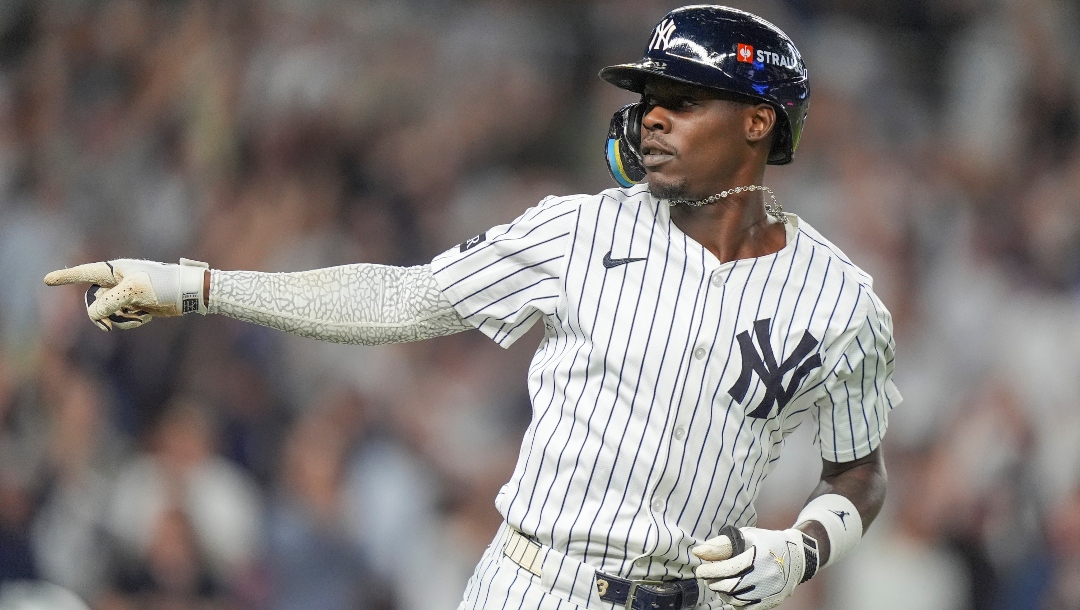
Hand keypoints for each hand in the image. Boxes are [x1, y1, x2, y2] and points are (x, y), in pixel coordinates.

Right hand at [44, 258, 208, 330]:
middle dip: (100, 314)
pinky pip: (121, 318)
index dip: (66, 277)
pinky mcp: (135, 306)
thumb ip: (110, 302)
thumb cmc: (164, 285)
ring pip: (107, 312)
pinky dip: (130, 322)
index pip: (85, 273)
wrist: (188, 293)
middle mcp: (118, 281)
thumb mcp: (135, 291)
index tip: (47, 281)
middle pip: (93, 300)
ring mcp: (126, 295)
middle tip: (106, 326)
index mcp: (115, 270)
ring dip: (119, 319)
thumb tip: (94, 314)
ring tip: (139, 316)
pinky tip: (146, 317)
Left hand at [693, 525, 816, 609]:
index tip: (700, 570)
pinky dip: (735, 602)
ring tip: (718, 584)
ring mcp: (769, 590)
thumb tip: (698, 552)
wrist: (796, 556)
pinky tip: (731, 593)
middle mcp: (765, 575)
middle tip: (707, 578)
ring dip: (722, 593)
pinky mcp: (772, 601)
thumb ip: (721, 545)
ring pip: (737, 599)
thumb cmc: (766, 543)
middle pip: (730, 586)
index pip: (727, 568)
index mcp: (757, 557)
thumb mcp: (745, 537)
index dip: (710, 571)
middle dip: (713, 583)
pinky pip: (747, 607)